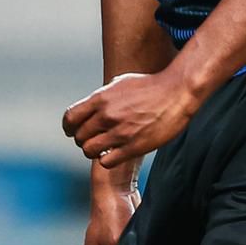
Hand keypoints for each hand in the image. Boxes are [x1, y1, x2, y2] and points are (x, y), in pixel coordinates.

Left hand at [62, 68, 197, 170]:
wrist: (176, 92)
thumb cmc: (151, 85)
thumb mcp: (121, 82)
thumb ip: (104, 95)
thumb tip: (92, 104)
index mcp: (101, 98)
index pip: (70, 118)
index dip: (69, 127)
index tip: (72, 131)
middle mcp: (107, 115)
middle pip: (79, 137)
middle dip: (83, 139)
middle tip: (93, 139)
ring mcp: (119, 132)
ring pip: (89, 151)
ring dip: (94, 151)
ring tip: (104, 147)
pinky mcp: (133, 146)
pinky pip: (106, 162)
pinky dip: (108, 159)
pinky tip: (116, 153)